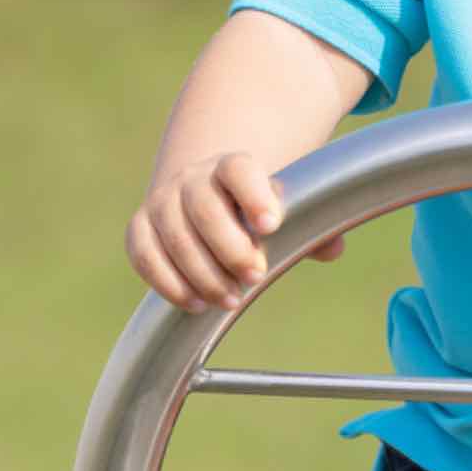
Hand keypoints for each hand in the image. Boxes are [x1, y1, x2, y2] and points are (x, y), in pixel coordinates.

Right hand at [126, 152, 344, 311]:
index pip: (239, 170)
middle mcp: (192, 178)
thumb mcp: (282, 212)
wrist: (204, 196)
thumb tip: (330, 248)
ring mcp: (162, 201)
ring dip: (204, 274)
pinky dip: (168, 283)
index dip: (254, 194)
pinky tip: (196, 303)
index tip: (272, 225)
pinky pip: (145, 255)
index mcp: (232, 166)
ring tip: (231, 300)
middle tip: (256, 278)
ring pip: (176, 237)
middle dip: (232, 249)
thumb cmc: (253, 212)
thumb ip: (311, 228)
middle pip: (205, 208)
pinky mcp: (141, 228)